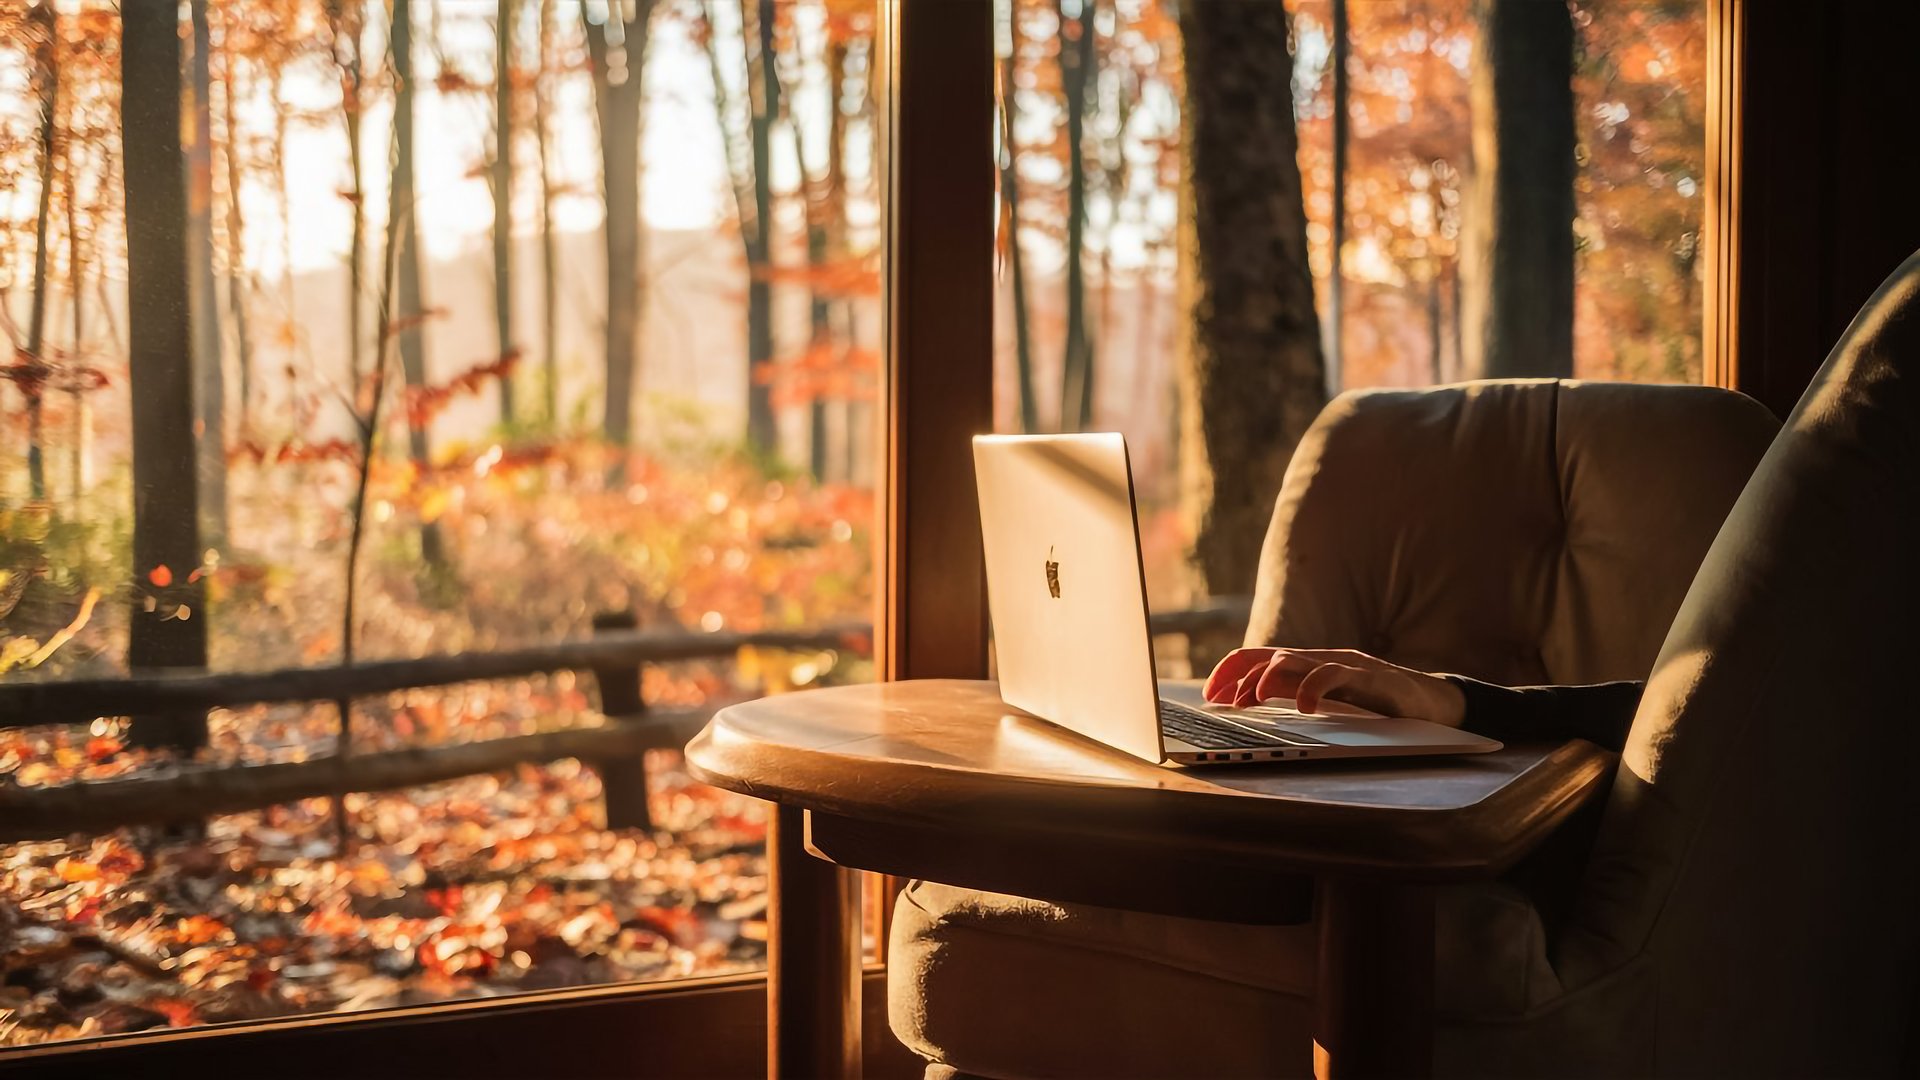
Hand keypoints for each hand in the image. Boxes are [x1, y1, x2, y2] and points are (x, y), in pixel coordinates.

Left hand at [1203, 647, 1467, 727]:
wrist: (1435, 704)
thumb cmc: (1379, 706)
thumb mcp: (1328, 703)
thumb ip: (1293, 696)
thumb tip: (1247, 705)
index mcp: (1308, 665)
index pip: (1256, 657)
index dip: (1228, 673)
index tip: (1209, 698)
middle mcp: (1322, 658)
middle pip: (1267, 656)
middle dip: (1239, 679)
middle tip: (1225, 705)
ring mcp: (1345, 664)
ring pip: (1293, 659)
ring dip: (1266, 679)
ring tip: (1253, 700)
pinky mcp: (1370, 676)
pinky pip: (1334, 674)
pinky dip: (1313, 688)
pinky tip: (1305, 708)